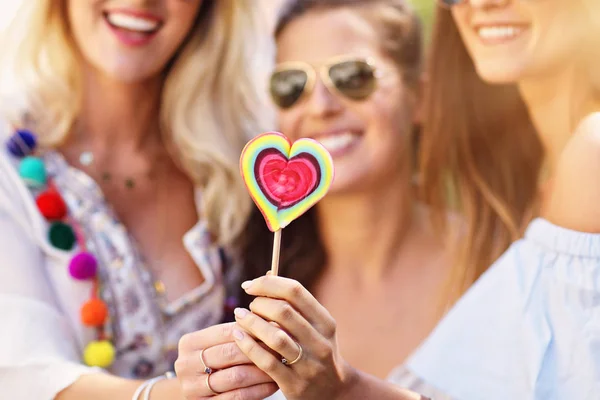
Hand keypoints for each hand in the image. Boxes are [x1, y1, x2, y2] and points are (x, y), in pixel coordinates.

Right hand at [175, 322, 277, 398]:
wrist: (196, 390)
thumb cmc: (213, 361)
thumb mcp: (215, 345)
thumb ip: (236, 334)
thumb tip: (272, 322)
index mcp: (189, 343)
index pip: (226, 332)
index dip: (253, 329)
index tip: (277, 328)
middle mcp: (185, 365)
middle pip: (230, 353)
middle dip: (260, 349)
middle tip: (281, 347)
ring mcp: (193, 388)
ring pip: (236, 376)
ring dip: (262, 370)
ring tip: (280, 365)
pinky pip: (238, 397)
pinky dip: (258, 390)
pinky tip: (273, 384)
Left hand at [231, 276, 357, 399]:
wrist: (334, 392)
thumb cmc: (315, 351)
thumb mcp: (315, 327)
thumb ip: (295, 305)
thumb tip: (265, 277)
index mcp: (325, 322)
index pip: (295, 291)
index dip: (268, 284)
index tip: (250, 285)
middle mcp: (320, 342)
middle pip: (283, 311)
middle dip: (259, 304)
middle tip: (249, 306)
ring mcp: (308, 364)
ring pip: (274, 336)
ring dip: (251, 322)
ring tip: (239, 317)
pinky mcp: (294, 384)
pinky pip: (266, 361)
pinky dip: (248, 345)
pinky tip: (238, 336)